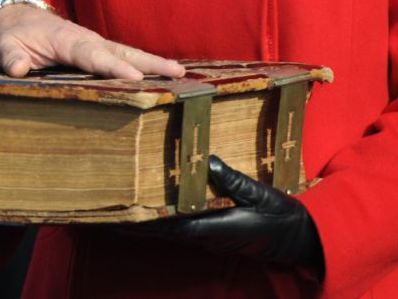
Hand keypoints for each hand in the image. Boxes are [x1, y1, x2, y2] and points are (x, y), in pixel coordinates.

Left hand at [0, 3, 185, 80]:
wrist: (16, 18)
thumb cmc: (11, 35)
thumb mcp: (3, 46)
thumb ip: (10, 57)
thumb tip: (18, 68)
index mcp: (66, 40)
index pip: (92, 56)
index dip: (113, 68)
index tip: (135, 80)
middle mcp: (86, 40)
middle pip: (121, 53)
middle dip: (149, 64)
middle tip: (178, 74)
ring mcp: (94, 44)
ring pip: (128, 54)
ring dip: (154, 65)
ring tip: (183, 76)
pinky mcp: (97, 51)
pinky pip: (123, 58)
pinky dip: (145, 66)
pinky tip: (164, 78)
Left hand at [127, 156, 323, 276]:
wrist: (299, 237)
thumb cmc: (279, 217)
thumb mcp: (259, 194)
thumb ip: (232, 179)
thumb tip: (205, 160)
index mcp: (210, 227)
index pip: (164, 226)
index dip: (135, 223)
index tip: (109, 217)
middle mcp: (202, 232)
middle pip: (156, 227)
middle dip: (128, 220)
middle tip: (99, 206)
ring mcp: (205, 230)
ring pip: (165, 223)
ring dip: (141, 215)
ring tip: (115, 200)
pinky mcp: (210, 226)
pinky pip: (179, 219)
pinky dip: (160, 211)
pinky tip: (149, 198)